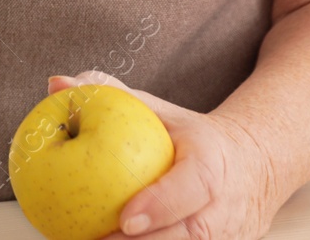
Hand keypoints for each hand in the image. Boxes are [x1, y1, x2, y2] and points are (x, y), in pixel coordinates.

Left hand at [47, 71, 282, 239]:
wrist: (252, 166)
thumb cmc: (188, 136)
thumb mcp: (157, 109)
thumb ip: (108, 95)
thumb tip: (57, 84)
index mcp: (212, 162)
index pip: (193, 188)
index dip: (161, 206)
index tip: (126, 220)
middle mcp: (226, 207)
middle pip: (191, 236)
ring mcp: (228, 237)